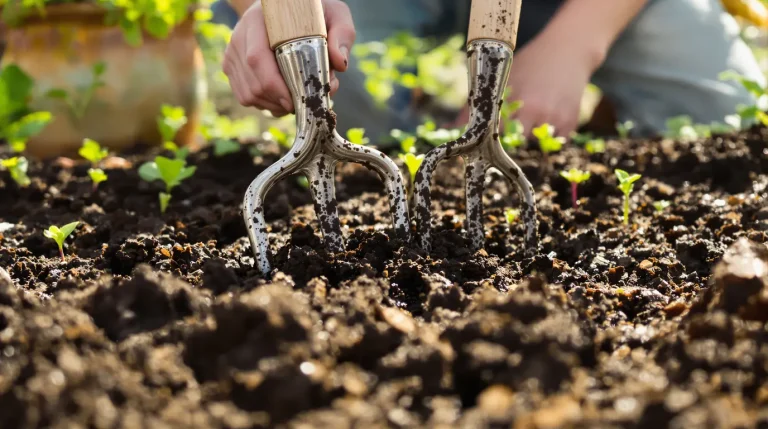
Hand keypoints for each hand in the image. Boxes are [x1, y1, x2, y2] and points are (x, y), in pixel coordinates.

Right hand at [223, 0, 355, 116]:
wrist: (286, 12)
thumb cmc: (311, 15)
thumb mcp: (333, 14)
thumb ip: (342, 34)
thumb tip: (339, 64)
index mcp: (258, 20)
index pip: (257, 58)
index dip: (275, 86)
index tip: (296, 100)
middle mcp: (239, 36)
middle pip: (254, 84)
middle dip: (280, 102)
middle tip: (303, 103)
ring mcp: (232, 54)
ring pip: (249, 95)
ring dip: (274, 106)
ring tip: (296, 98)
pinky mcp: (231, 68)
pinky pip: (246, 97)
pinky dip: (266, 105)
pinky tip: (283, 97)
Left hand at [447, 29, 601, 138]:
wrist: (569, 49)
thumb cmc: (530, 63)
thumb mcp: (502, 79)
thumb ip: (475, 105)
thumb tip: (450, 128)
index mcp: (518, 102)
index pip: (498, 135)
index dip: (491, 140)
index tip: (487, 139)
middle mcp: (538, 112)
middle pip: (517, 144)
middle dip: (511, 140)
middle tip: (511, 129)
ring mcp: (556, 118)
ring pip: (535, 145)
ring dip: (530, 137)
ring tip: (531, 117)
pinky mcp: (571, 122)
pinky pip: (554, 142)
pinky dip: (548, 134)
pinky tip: (546, 116)